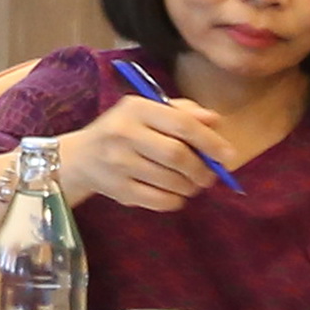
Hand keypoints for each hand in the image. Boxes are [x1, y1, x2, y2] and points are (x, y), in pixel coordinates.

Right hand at [53, 95, 237, 213]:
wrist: (81, 157)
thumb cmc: (123, 130)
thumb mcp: (147, 111)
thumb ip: (182, 112)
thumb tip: (215, 121)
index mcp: (136, 108)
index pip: (181, 124)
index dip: (210, 141)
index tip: (228, 156)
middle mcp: (124, 134)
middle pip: (178, 156)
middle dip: (202, 169)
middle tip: (210, 175)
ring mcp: (119, 164)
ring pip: (172, 181)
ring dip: (191, 186)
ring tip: (192, 183)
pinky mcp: (118, 190)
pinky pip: (160, 201)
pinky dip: (176, 200)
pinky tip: (175, 194)